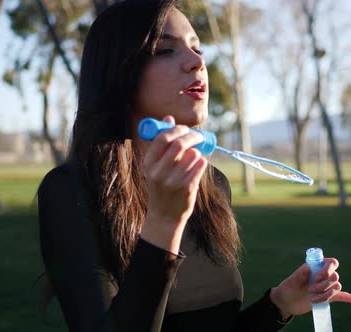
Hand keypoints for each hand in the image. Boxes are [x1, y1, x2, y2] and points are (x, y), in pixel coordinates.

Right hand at [140, 115, 206, 252]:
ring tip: (194, 157)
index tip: (184, 129)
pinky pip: (200, 165)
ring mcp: (173, 180)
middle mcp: (159, 172)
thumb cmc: (161, 185)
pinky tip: (198, 165)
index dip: (176, 129)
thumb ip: (161, 142)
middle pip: (180, 144)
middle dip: (192, 136)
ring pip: (193, 154)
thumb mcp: (155, 165)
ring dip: (197, 152)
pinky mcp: (187, 187)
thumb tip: (168, 117)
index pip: (162, 138)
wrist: (164, 215)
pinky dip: (201, 162)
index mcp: (148, 163)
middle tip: (198, 136)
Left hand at [270, 258, 350, 318]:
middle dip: (324, 285)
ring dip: (325, 294)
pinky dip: (348, 297)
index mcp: (317, 266)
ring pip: (337, 288)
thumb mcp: (292, 280)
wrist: (287, 302)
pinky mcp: (329, 297)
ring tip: (312, 299)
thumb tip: (308, 269)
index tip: (316, 278)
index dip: (327, 270)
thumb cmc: (289, 287)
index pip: (332, 263)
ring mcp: (327, 286)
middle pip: (335, 277)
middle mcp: (324, 275)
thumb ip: (300, 274)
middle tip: (310, 290)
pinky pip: (341, 296)